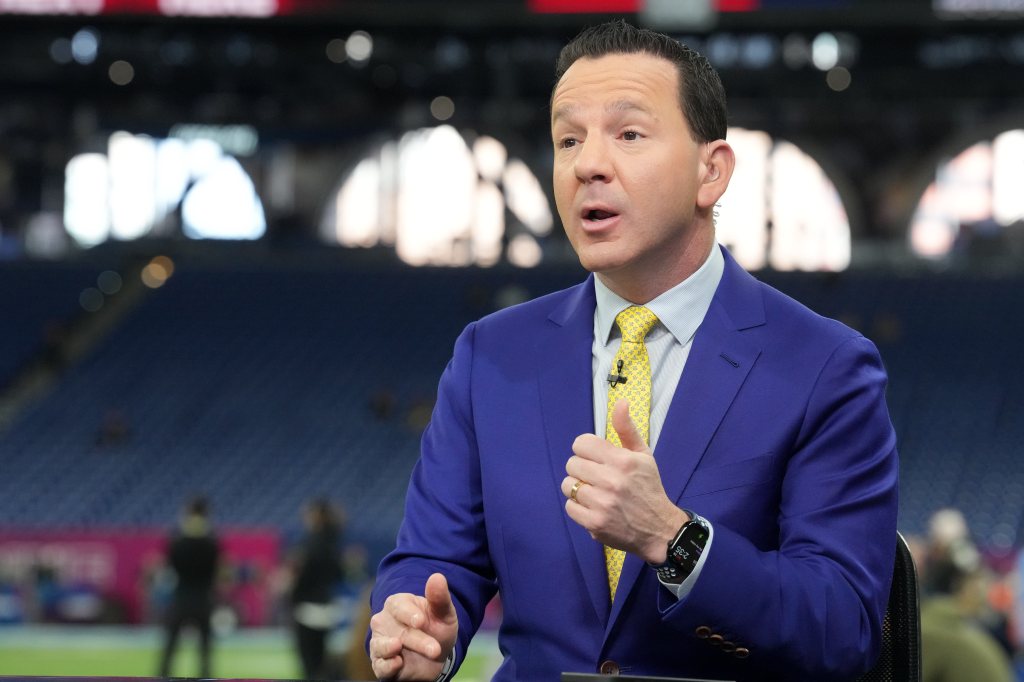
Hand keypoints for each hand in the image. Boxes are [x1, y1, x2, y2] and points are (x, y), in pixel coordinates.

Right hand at [369, 573, 458, 680]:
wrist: (437, 659)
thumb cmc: (437, 629)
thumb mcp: (444, 614)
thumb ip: (440, 597)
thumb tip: (437, 577)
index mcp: (398, 604)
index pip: (398, 606)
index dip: (409, 613)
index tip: (421, 621)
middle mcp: (384, 621)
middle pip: (396, 629)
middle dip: (417, 639)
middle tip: (435, 649)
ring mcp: (380, 643)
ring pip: (383, 646)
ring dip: (395, 651)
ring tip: (402, 655)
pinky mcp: (380, 664)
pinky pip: (379, 665)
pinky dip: (386, 666)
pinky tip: (397, 664)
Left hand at [562, 398, 686, 562]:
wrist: (659, 529)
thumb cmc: (649, 488)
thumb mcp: (644, 455)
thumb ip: (627, 429)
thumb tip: (620, 402)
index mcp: (622, 460)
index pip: (581, 443)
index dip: (585, 449)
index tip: (594, 458)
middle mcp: (611, 481)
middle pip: (571, 464)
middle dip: (582, 469)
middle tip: (596, 477)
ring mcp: (602, 504)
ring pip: (568, 485)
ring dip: (578, 488)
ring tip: (594, 492)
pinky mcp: (595, 523)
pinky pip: (569, 507)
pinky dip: (578, 507)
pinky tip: (593, 507)